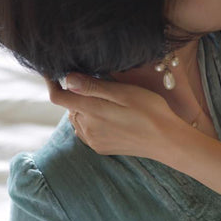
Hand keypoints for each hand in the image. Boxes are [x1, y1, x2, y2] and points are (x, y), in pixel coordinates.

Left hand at [45, 73, 180, 157]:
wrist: (167, 141)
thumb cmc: (150, 112)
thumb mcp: (123, 92)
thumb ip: (93, 87)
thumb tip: (67, 79)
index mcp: (92, 111)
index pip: (58, 96)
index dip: (52, 82)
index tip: (54, 71)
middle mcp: (88, 129)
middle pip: (70, 106)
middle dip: (77, 95)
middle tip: (100, 86)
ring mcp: (94, 141)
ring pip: (78, 118)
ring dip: (85, 108)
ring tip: (108, 102)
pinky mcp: (102, 148)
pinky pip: (87, 131)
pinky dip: (92, 122)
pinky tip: (110, 118)